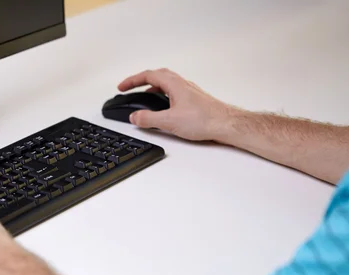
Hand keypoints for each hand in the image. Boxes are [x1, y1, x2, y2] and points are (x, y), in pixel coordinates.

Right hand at [118, 68, 237, 141]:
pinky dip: (162, 96)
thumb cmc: (205, 119)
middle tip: (130, 88)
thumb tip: (134, 117)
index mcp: (174, 84)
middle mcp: (182, 84)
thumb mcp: (169, 121)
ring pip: (166, 84)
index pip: (148, 75)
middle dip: (140, 81)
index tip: (121, 87)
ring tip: (143, 97)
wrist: (226, 124)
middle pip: (157, 76)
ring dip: (151, 87)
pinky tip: (163, 108)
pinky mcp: (193, 101)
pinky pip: (173, 93)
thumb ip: (148, 119)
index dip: (132, 80)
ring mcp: (188, 92)